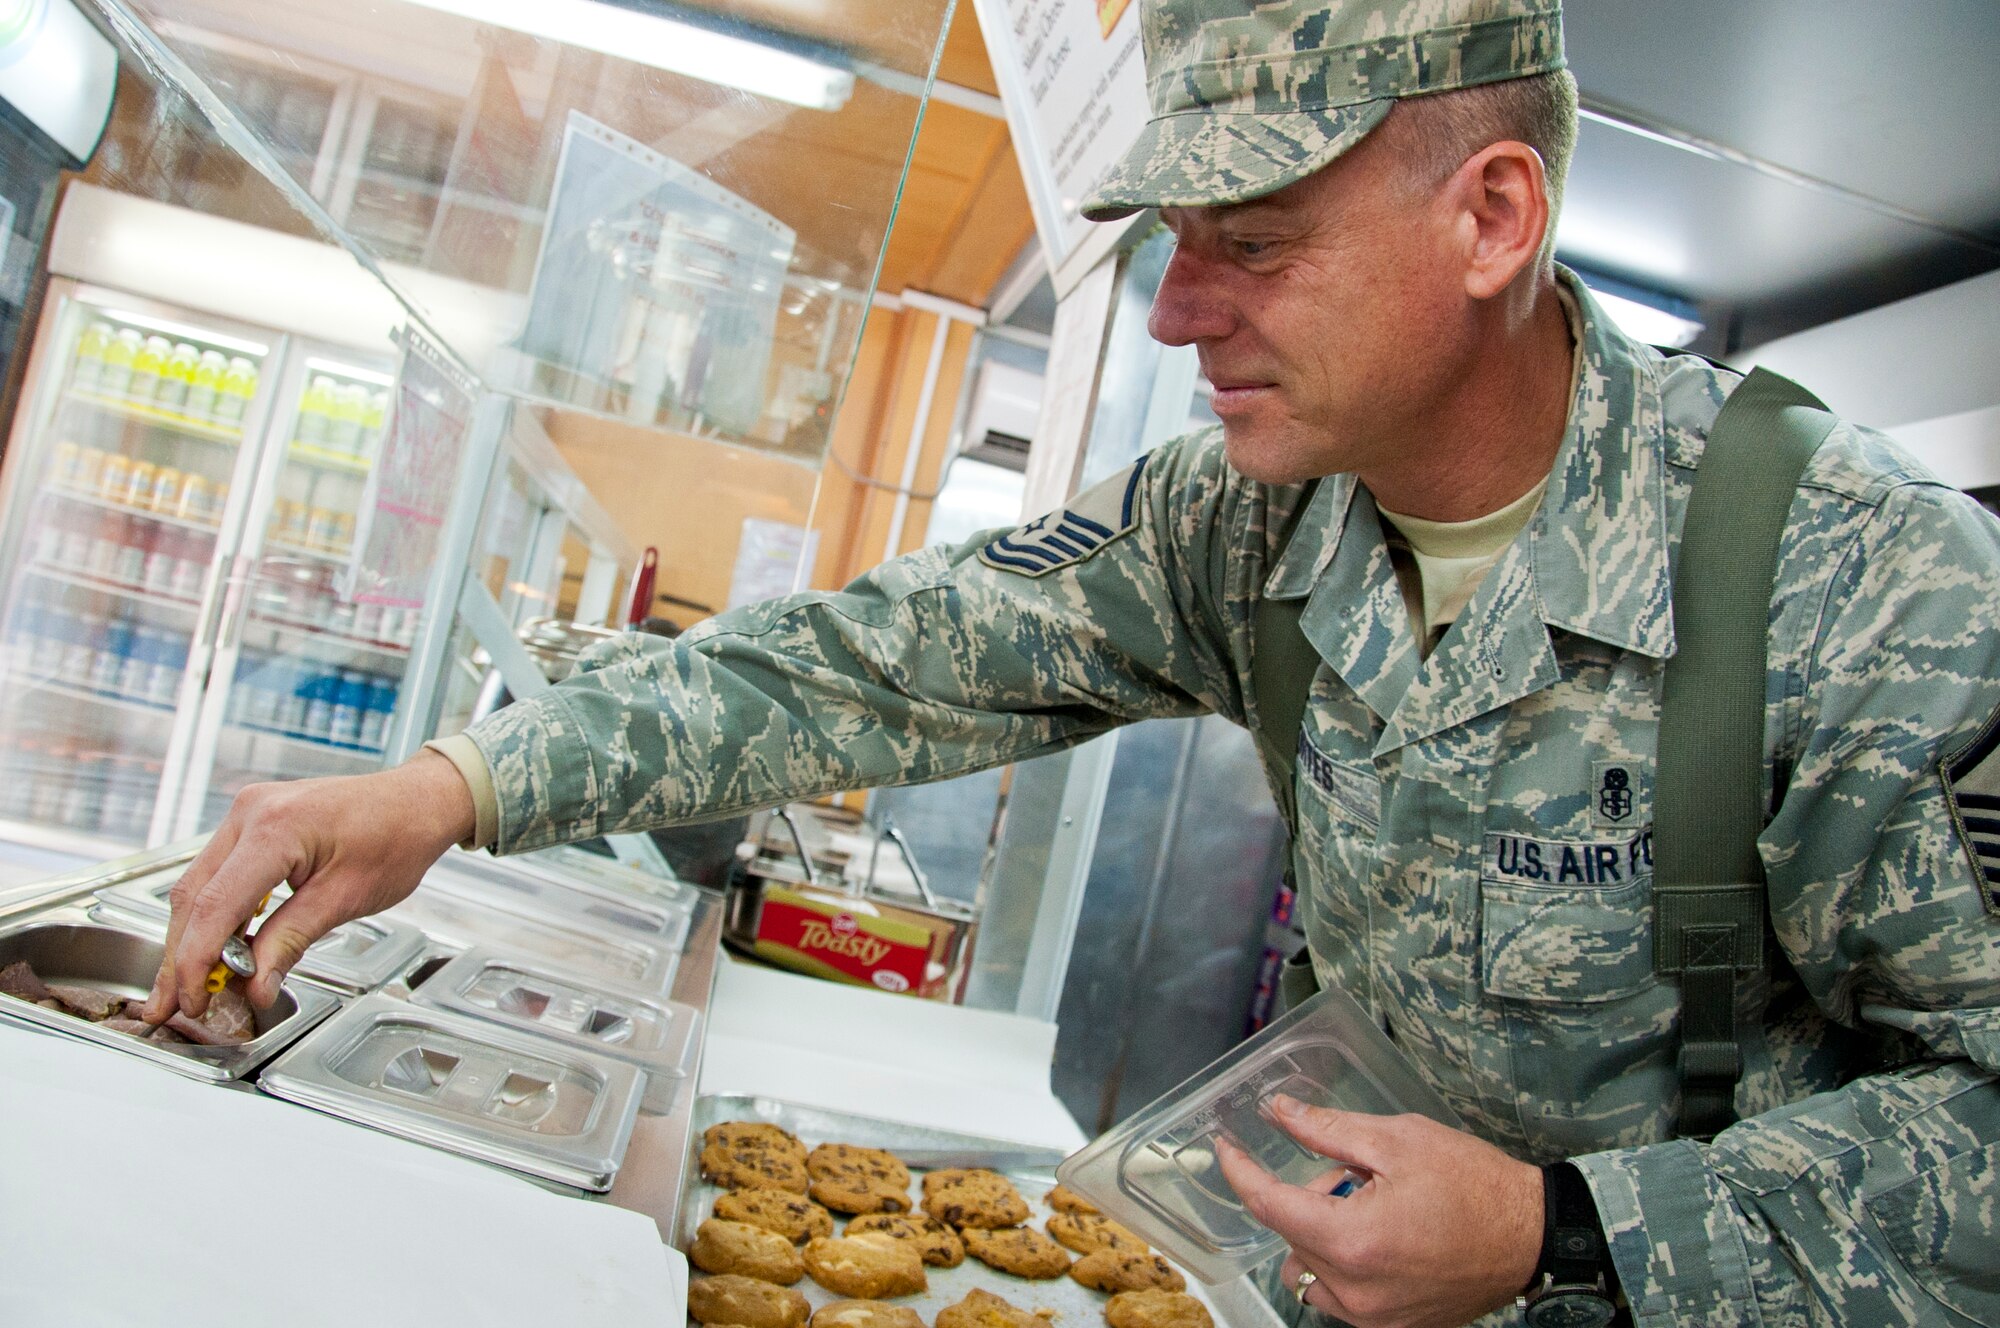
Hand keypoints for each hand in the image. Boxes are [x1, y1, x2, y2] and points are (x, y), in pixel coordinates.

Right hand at [141, 751, 474, 1020]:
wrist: (418, 800)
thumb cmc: (398, 836)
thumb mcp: (346, 898)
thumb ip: (291, 941)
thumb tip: (253, 985)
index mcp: (274, 827)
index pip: (215, 906)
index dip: (195, 961)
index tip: (191, 1001)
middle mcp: (249, 813)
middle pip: (194, 896)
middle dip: (179, 957)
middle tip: (170, 1005)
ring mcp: (247, 813)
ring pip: (199, 886)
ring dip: (190, 938)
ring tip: (186, 988)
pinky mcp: (253, 822)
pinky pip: (219, 873)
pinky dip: (214, 915)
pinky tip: (215, 950)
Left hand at [1216, 1096, 1541, 1327]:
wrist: (1533, 1236)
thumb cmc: (1475, 1186)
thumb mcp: (1397, 1140)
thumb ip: (1328, 1130)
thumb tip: (1280, 1113)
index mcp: (1350, 1241)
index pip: (1268, 1205)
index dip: (1240, 1171)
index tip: (1225, 1149)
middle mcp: (1354, 1290)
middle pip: (1294, 1234)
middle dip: (1312, 1196)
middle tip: (1358, 1173)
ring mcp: (1372, 1316)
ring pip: (1310, 1268)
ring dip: (1324, 1232)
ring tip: (1375, 1208)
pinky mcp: (1390, 1325)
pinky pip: (1340, 1293)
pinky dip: (1346, 1261)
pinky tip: (1386, 1236)